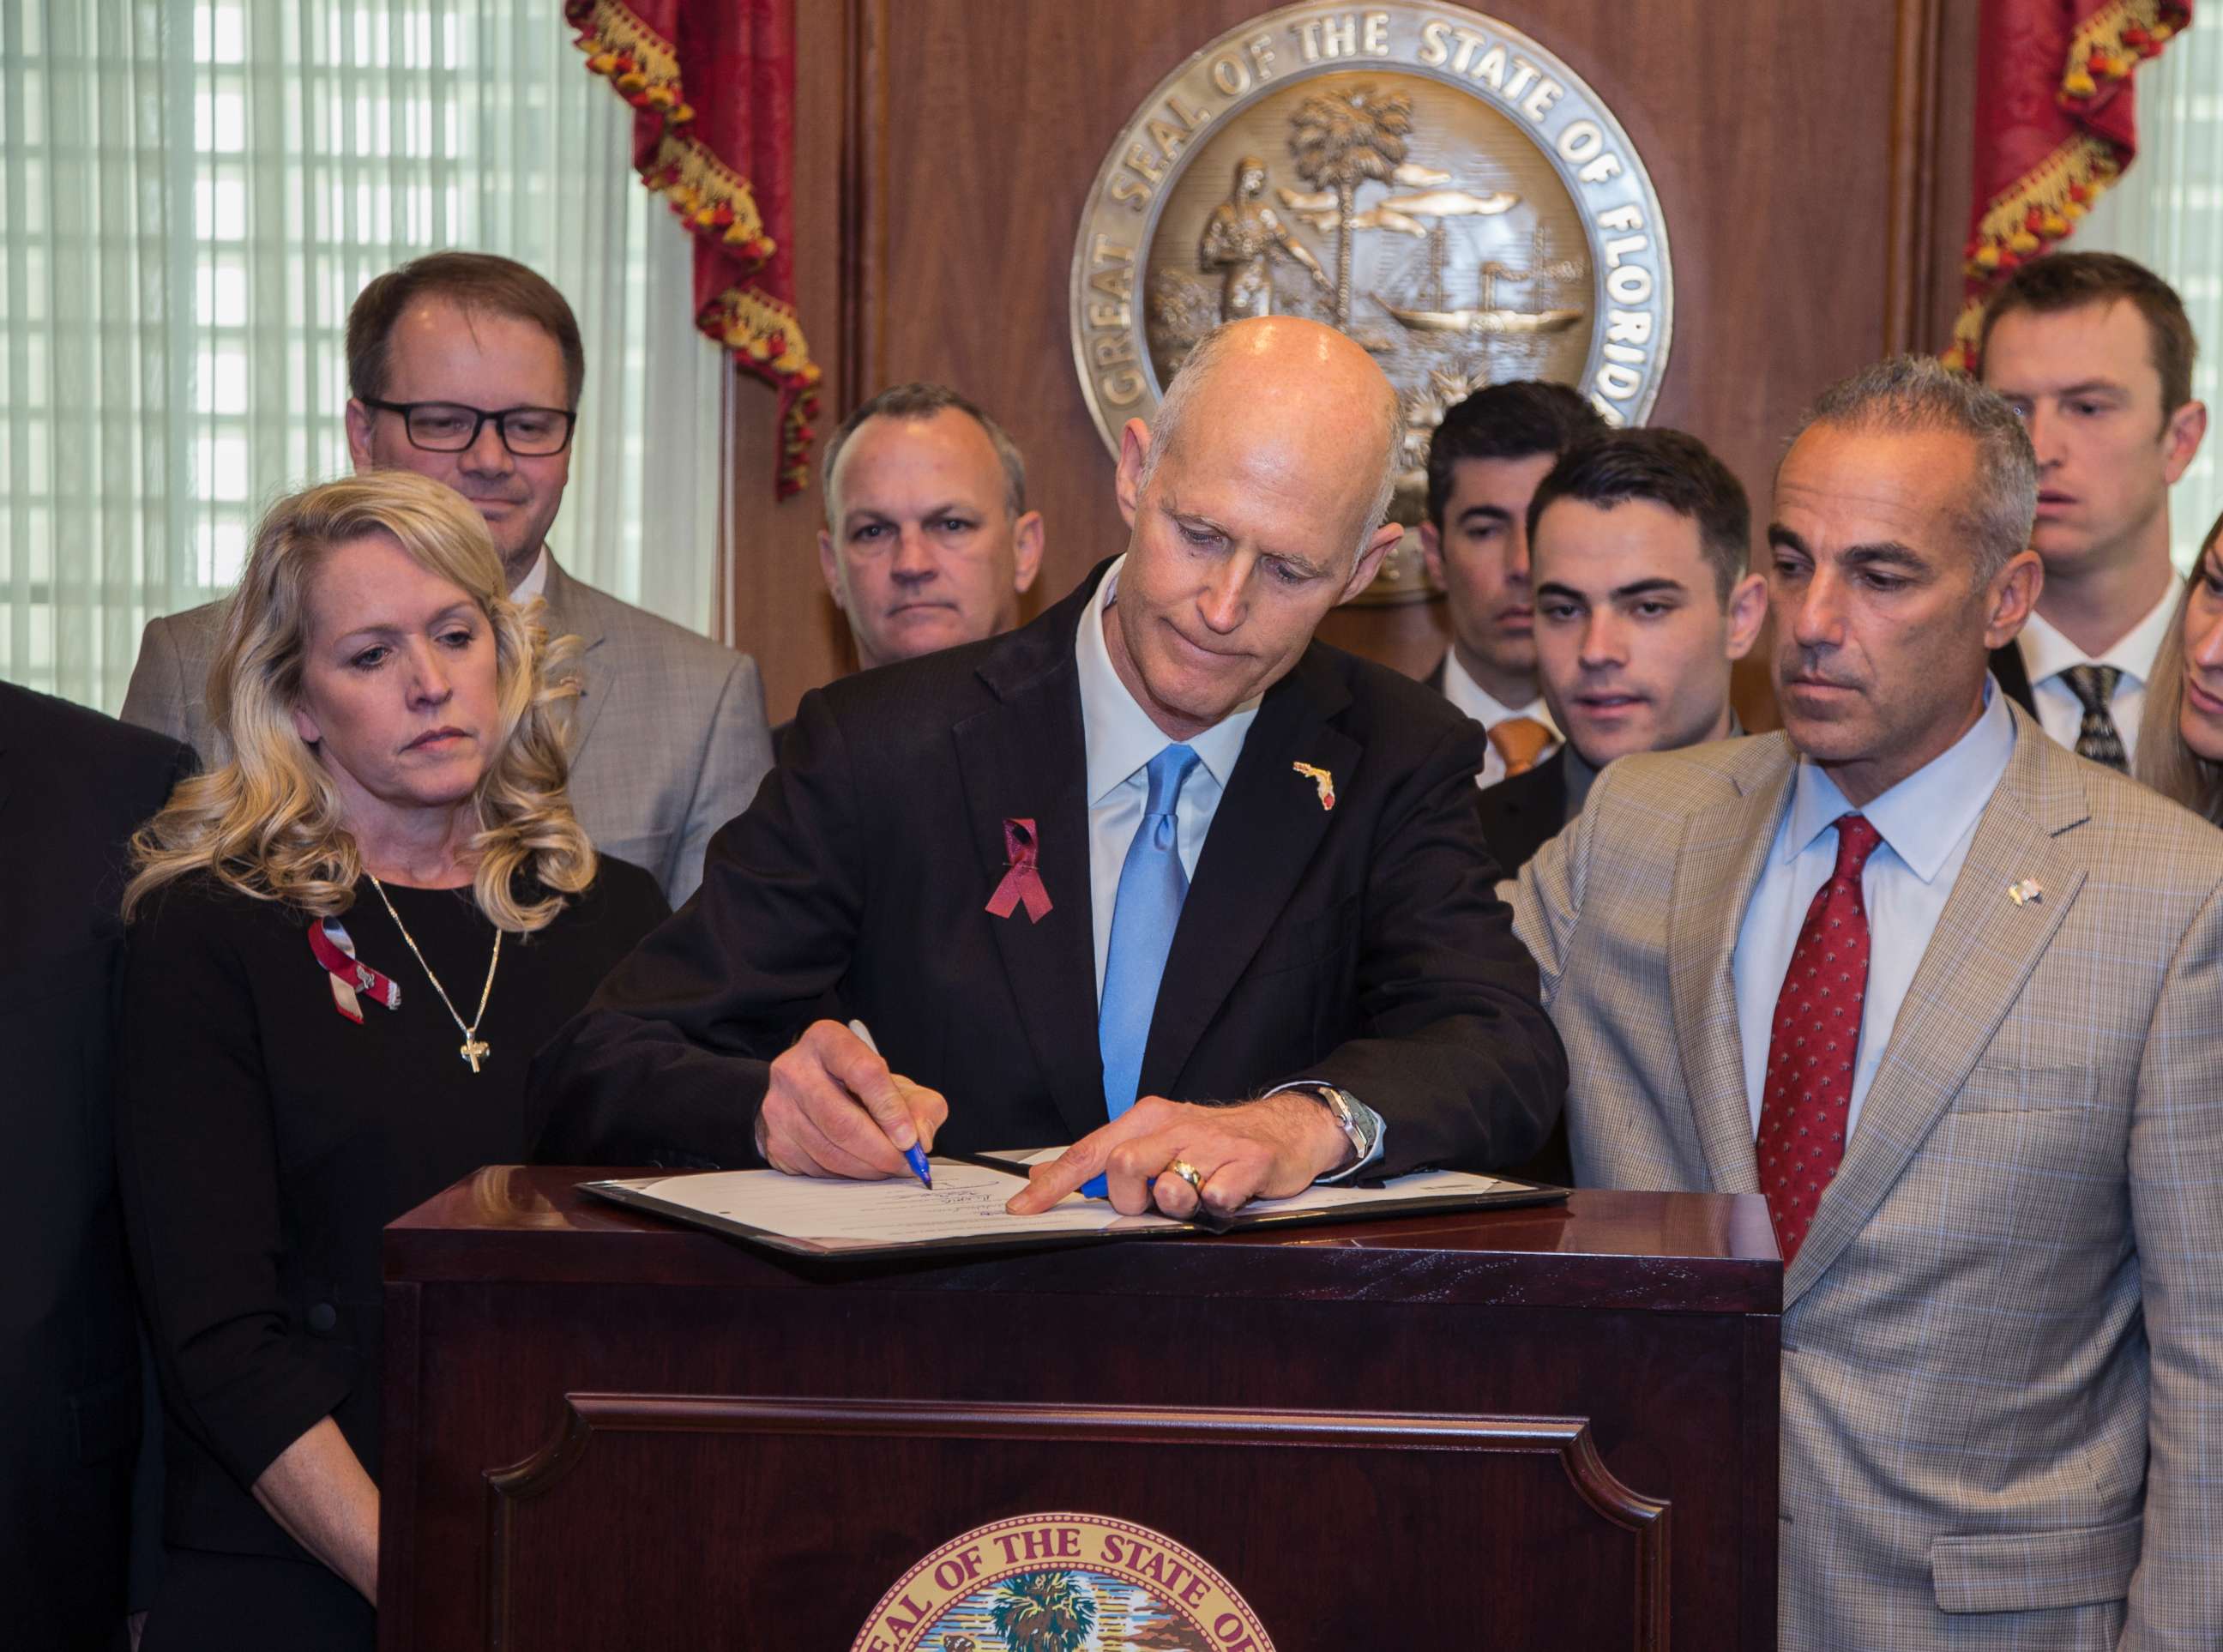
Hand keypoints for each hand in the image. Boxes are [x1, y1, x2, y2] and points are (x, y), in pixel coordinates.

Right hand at [754, 1019, 948, 1178]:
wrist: (809, 1094)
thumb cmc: (857, 1085)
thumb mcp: (896, 1083)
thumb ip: (920, 1105)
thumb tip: (920, 1139)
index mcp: (828, 1041)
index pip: (864, 1072)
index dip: (891, 1110)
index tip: (909, 1138)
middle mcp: (795, 1069)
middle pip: (842, 1121)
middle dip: (881, 1151)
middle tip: (905, 1164)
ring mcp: (779, 1106)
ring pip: (829, 1151)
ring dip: (867, 1168)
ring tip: (888, 1166)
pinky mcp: (775, 1140)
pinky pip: (816, 1168)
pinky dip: (846, 1175)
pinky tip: (860, 1166)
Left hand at [1005, 1092, 1350, 1219]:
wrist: (1286, 1128)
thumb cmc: (1214, 1143)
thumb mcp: (1157, 1142)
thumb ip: (1105, 1160)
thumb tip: (1044, 1177)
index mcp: (1148, 1119)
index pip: (1090, 1151)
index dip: (1053, 1183)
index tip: (1023, 1207)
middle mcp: (1177, 1125)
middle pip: (1123, 1166)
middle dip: (1130, 1198)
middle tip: (1156, 1201)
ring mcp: (1215, 1142)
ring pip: (1170, 1186)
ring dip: (1177, 1205)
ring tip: (1196, 1196)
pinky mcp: (1251, 1160)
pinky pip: (1219, 1198)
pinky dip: (1218, 1207)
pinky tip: (1228, 1196)